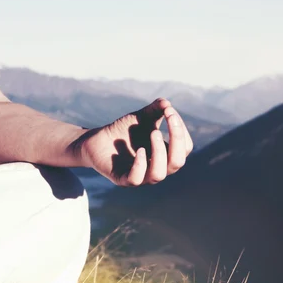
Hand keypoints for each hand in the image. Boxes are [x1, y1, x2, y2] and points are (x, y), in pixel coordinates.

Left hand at [75, 98, 192, 185]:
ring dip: (159, 153)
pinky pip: (136, 179)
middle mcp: (156, 168)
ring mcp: (140, 176)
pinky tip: (139, 150)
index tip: (169, 111)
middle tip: (167, 119)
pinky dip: (140, 165)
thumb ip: (155, 110)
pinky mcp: (121, 179)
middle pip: (177, 162)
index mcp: (166, 156)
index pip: (184, 148)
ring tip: (153, 133)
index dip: (181, 130)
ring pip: (159, 174)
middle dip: (176, 140)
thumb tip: (167, 103)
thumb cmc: (124, 130)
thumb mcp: (142, 117)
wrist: (98, 139)